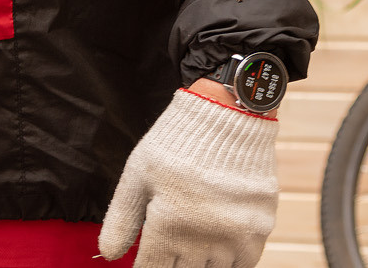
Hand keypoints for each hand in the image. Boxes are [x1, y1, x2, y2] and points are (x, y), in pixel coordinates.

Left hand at [99, 88, 278, 267]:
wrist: (228, 116)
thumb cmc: (177, 142)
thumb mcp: (139, 174)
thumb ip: (122, 218)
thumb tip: (108, 254)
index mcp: (169, 226)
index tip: (146, 259)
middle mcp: (203, 239)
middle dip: (172, 263)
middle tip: (170, 246)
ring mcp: (235, 237)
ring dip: (199, 263)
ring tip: (191, 243)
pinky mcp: (259, 230)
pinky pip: (243, 265)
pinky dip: (229, 261)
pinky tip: (216, 246)